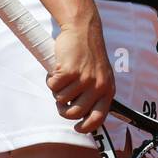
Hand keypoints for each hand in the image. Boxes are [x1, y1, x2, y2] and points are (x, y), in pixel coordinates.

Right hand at [47, 13, 114, 134]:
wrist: (83, 29)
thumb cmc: (88, 54)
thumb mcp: (100, 75)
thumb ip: (95, 94)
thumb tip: (84, 117)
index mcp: (107, 89)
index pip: (98, 118)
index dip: (86, 127)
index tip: (77, 128)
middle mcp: (98, 86)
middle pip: (74, 113)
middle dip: (64, 109)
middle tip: (62, 98)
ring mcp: (84, 79)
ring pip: (61, 100)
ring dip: (57, 89)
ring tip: (64, 75)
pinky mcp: (70, 71)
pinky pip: (53, 87)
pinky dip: (51, 79)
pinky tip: (58, 68)